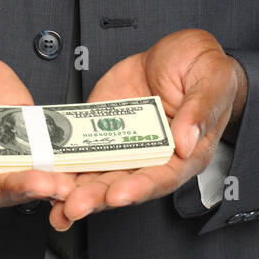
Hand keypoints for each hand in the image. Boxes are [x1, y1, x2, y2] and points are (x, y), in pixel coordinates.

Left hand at [47, 29, 246, 229]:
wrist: (177, 52)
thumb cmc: (203, 68)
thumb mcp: (212, 80)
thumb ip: (201, 109)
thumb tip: (187, 140)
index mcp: (186, 153)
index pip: (162, 177)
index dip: (140, 189)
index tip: (118, 195)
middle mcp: (153, 156)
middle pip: (124, 184)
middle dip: (98, 197)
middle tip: (74, 206)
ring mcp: (125, 145)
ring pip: (99, 174)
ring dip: (77, 191)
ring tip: (55, 203)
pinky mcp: (102, 129)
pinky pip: (82, 148)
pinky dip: (65, 164)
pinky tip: (46, 175)